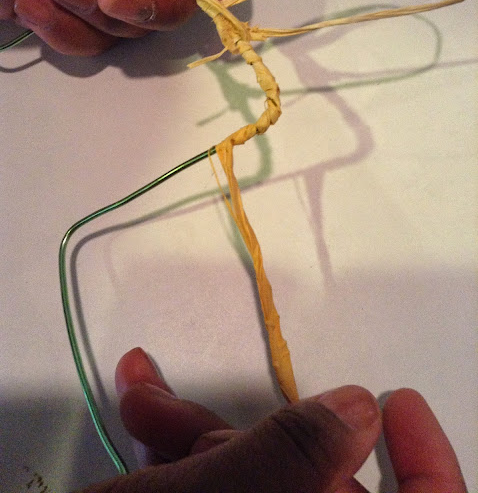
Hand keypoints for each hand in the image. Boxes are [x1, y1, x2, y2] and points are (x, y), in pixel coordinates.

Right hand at [77, 348, 466, 491]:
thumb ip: (295, 456)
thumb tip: (360, 408)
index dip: (427, 466)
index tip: (400, 403)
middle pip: (321, 492)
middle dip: (260, 442)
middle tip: (214, 419)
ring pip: (255, 487)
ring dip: (199, 438)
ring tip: (146, 399)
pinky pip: (214, 492)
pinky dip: (180, 456)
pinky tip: (147, 418)